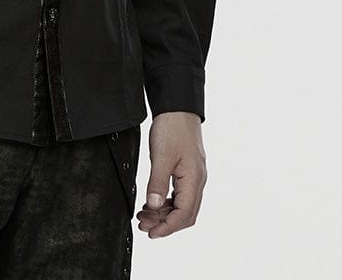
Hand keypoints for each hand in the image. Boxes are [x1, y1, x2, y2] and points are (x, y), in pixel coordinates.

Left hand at [136, 111, 206, 238]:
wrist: (178, 107)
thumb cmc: (172, 128)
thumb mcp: (161, 156)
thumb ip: (157, 182)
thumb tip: (153, 206)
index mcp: (194, 180)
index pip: (183, 215)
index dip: (167, 228)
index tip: (151, 233)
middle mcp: (197, 181)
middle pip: (185, 214)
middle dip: (164, 223)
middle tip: (143, 224)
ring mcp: (193, 176)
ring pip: (181, 205)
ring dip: (164, 213)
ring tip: (143, 214)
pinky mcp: (187, 170)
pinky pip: (179, 194)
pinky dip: (166, 202)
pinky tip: (152, 202)